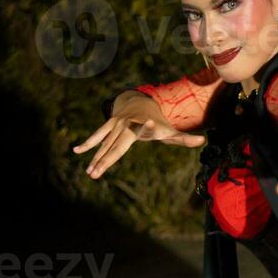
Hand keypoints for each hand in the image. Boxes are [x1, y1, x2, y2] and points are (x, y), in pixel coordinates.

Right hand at [73, 112, 205, 178]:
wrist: (141, 103)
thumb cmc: (157, 122)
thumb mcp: (170, 131)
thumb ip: (184, 138)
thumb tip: (202, 141)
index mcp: (143, 127)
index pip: (144, 130)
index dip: (145, 127)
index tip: (146, 122)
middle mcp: (128, 126)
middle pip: (116, 146)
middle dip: (106, 160)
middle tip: (97, 174)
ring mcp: (116, 125)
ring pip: (105, 144)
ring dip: (96, 158)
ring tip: (90, 173)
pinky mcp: (109, 125)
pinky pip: (97, 136)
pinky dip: (87, 144)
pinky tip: (76, 151)